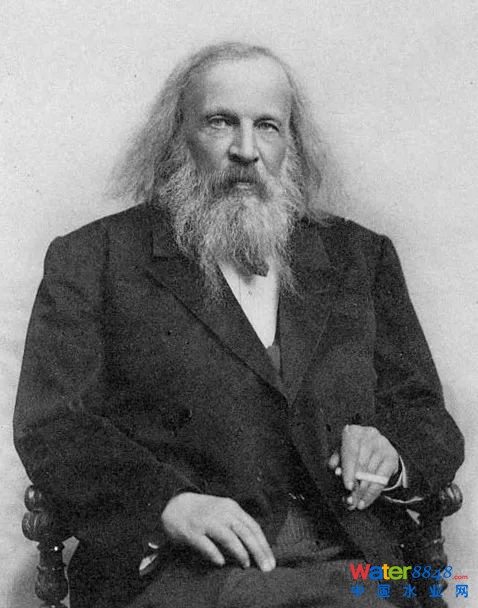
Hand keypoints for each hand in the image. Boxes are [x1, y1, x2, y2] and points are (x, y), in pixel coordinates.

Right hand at [160, 493, 274, 570]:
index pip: (253, 526)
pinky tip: (221, 563)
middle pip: (245, 532)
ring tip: (246, 565)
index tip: (271, 560)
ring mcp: (206, 522)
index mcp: (231, 507)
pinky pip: (207, 545)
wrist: (174, 503)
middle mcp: (221, 513)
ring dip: (240, 552)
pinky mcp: (192, 532)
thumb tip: (256, 545)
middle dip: (258, 551)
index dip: (263, 544)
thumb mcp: (223, 510)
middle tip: (266, 568)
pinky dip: (215, 554)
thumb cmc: (203, 511)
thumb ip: (237, 523)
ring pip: (228, 537)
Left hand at [328, 425, 398, 509]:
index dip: (349, 470)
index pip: (351, 453)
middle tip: (350, 500)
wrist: (374, 446)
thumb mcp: (341, 453)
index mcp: (353, 432)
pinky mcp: (392, 456)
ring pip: (371, 474)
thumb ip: (336, 461)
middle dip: (355, 485)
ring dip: (362, 492)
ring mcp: (383, 445)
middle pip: (362, 464)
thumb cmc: (353, 450)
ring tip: (355, 503)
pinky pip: (382, 479)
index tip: (348, 487)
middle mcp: (369, 435)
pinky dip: (372, 493)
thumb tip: (336, 471)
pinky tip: (365, 501)